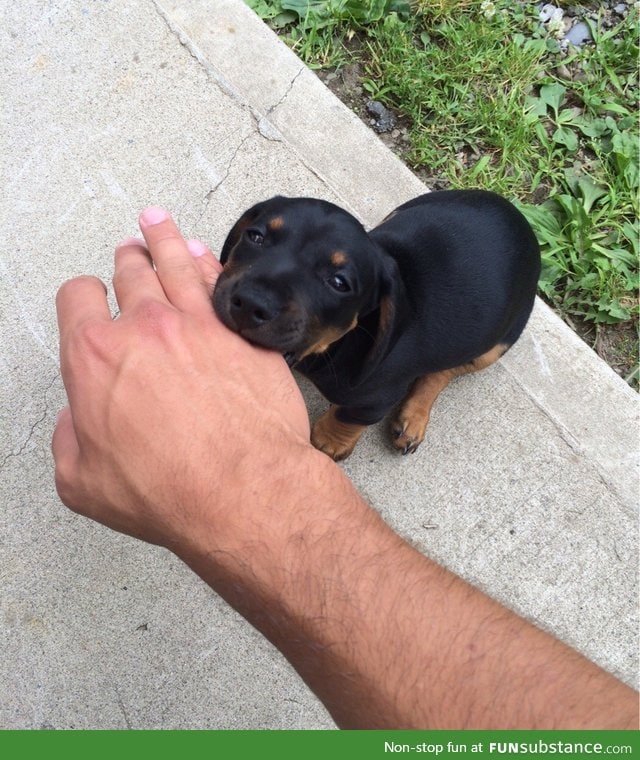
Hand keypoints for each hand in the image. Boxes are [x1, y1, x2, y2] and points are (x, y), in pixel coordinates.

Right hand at [52, 207, 310, 552]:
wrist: (243, 489)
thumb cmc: (168, 492)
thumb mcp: (83, 482)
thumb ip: (69, 440)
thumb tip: (75, 418)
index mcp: (95, 358)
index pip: (77, 300)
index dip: (80, 296)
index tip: (88, 299)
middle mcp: (144, 329)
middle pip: (129, 273)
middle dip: (126, 261)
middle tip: (129, 252)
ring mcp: (198, 324)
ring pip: (175, 263)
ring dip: (163, 239)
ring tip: (158, 221)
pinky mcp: (241, 333)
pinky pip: (220, 282)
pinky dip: (207, 261)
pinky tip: (203, 252)